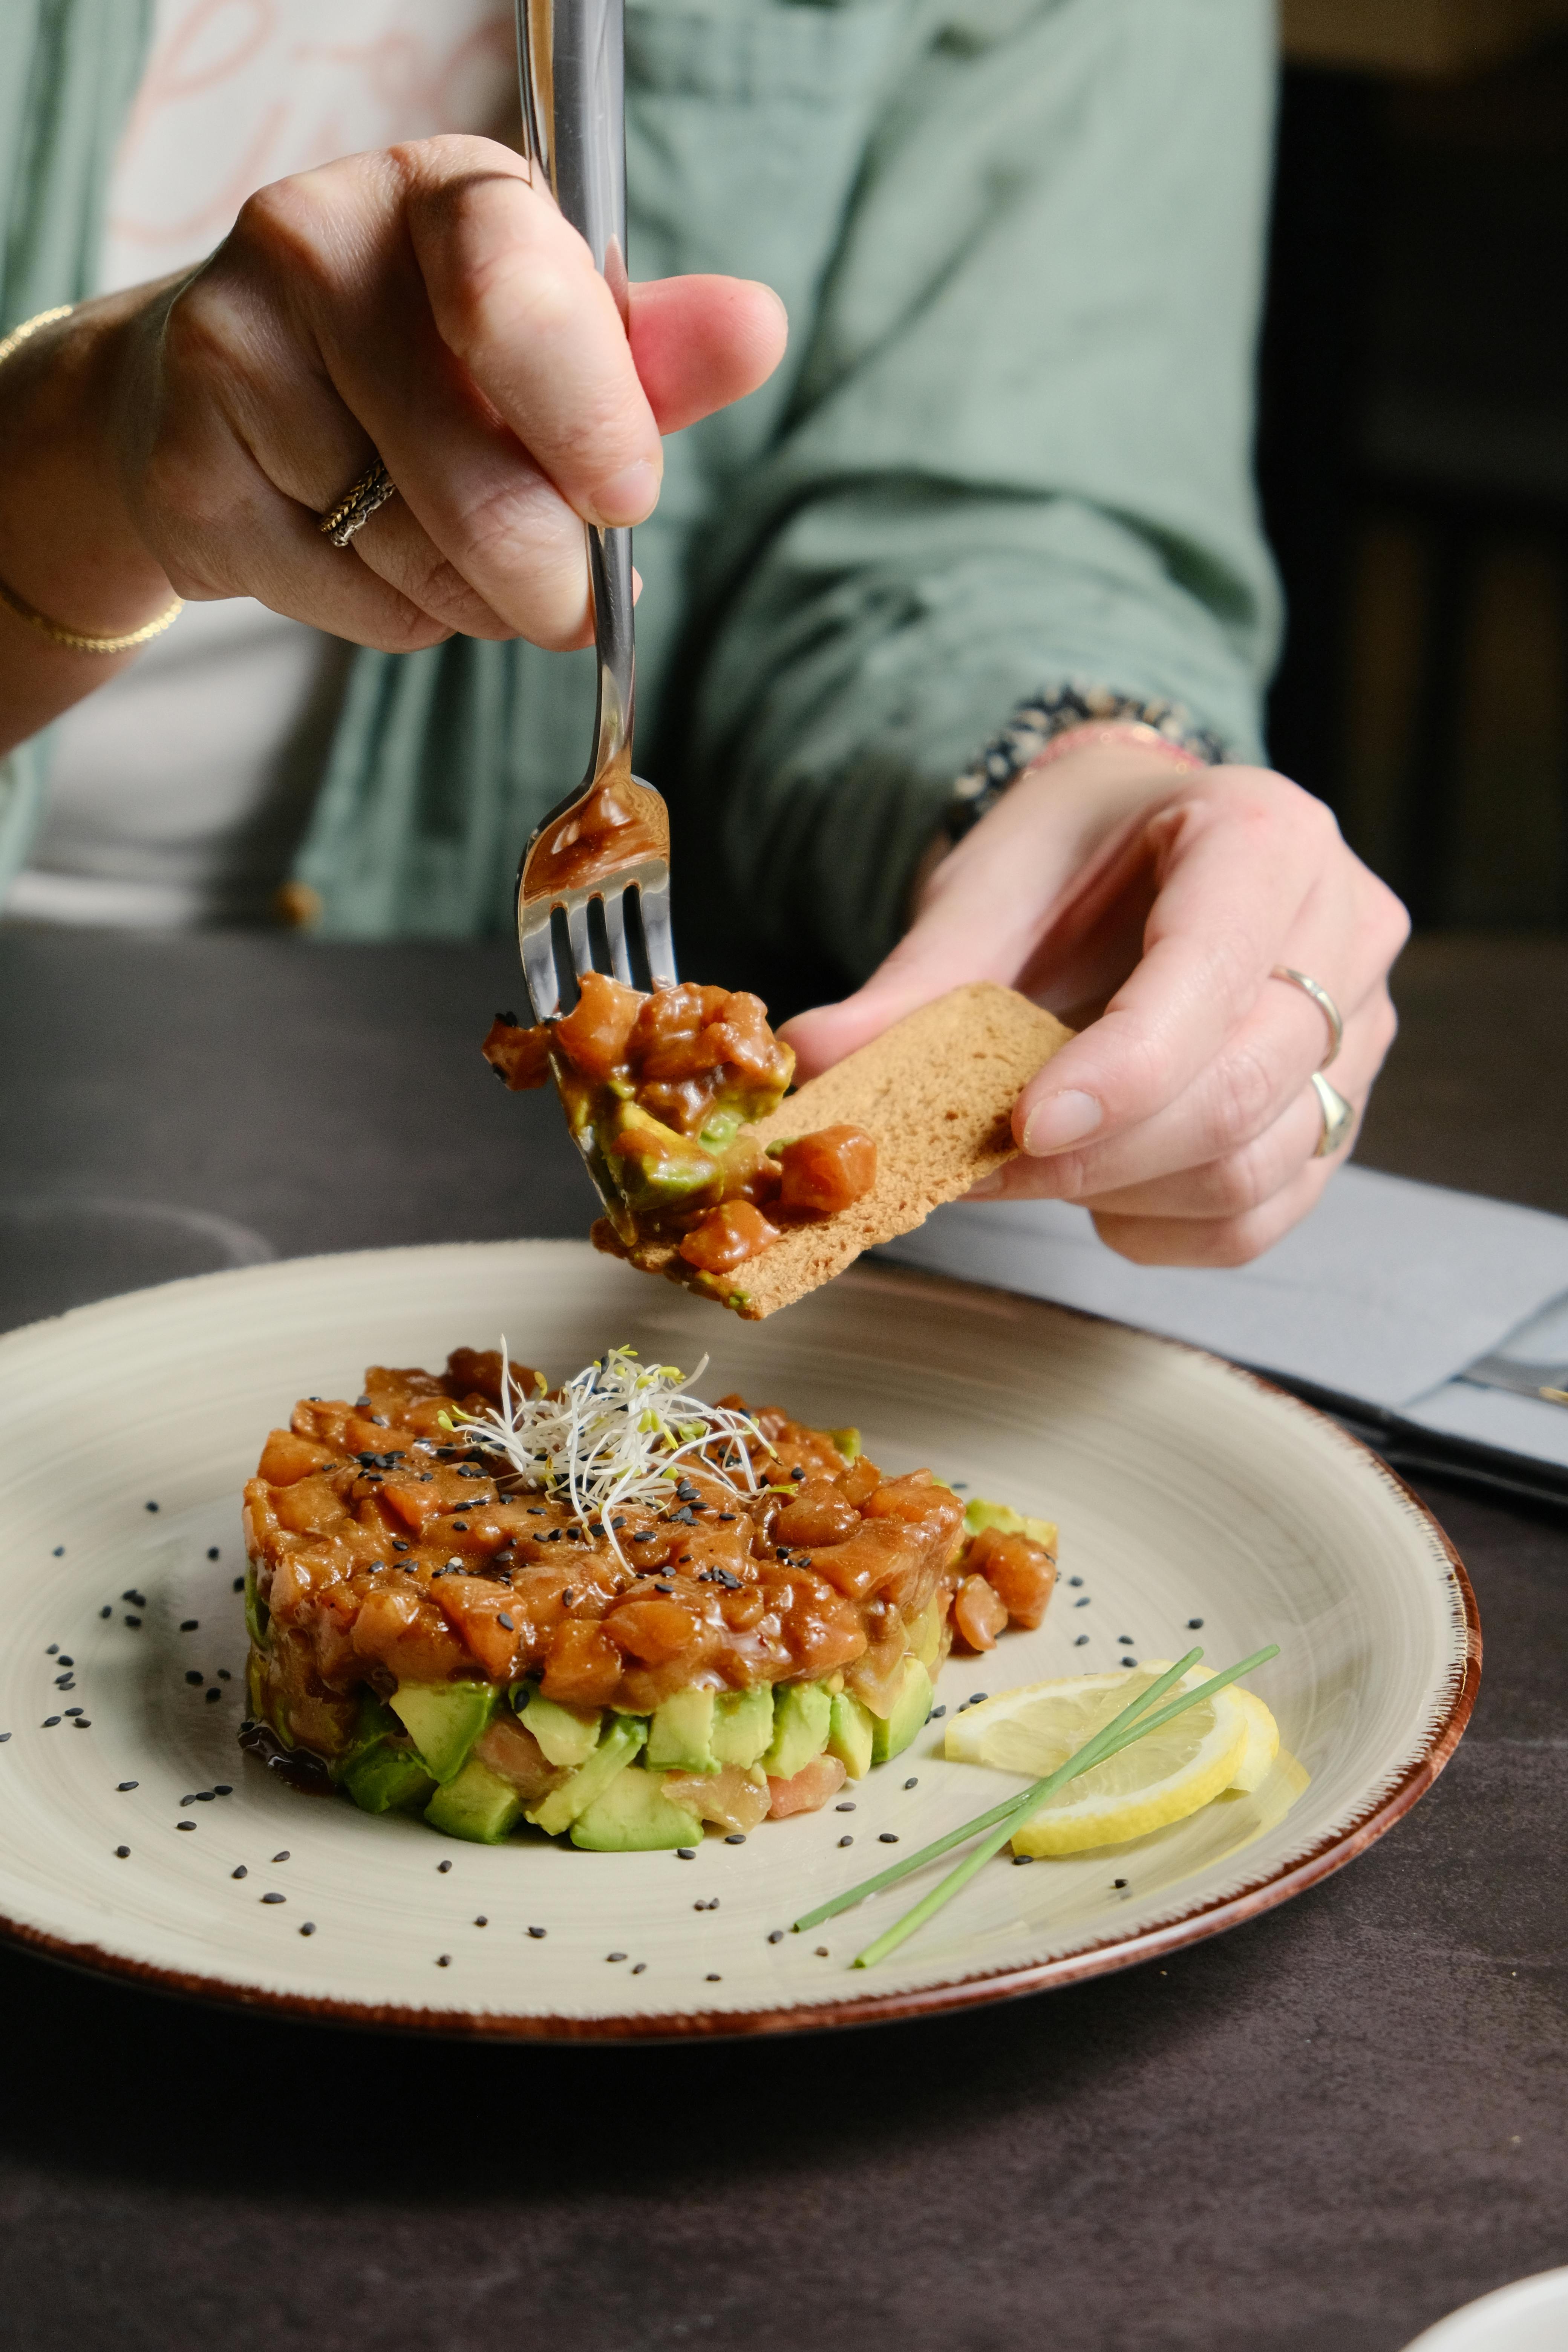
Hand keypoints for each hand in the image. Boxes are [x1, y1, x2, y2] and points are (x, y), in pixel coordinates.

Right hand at [0, 136, 785, 748]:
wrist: (220, 393)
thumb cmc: (421, 362)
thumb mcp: (550, 344)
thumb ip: (649, 357)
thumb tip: (756, 332)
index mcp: (443, 194)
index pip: (522, 299)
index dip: (592, 425)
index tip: (627, 500)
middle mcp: (320, 240)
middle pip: (479, 484)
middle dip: (551, 576)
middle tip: (569, 597)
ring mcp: (235, 350)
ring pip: (419, 561)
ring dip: (472, 597)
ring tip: (450, 546)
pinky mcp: (188, 470)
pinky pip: (352, 602)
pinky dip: (394, 612)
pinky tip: (367, 552)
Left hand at [780, 740, 1408, 1266]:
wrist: (1139, 852)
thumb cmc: (1073, 859)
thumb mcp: (987, 889)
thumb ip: (911, 984)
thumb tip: (812, 1061)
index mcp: (1265, 835)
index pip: (1212, 971)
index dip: (1123, 1067)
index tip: (1023, 1126)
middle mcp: (1343, 930)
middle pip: (1239, 1091)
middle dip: (1096, 1153)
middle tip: (972, 1166)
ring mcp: (1360, 1028)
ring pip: (1255, 1169)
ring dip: (1119, 1194)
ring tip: (1030, 1157)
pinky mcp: (1339, 1110)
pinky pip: (1259, 1217)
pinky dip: (1159, 1227)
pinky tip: (1095, 1187)